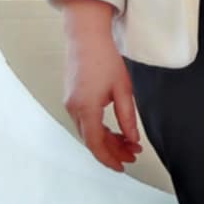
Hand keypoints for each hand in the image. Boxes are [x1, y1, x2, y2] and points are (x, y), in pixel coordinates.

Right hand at [61, 3, 140, 171]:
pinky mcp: (72, 99)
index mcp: (86, 108)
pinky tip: (116, 132)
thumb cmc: (104, 58)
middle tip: (133, 155)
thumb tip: (132, 139)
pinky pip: (85, 122)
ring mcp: (70, 104)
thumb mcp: (123, 89)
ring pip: (89, 132)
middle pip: (92, 141)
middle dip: (113, 151)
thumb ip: (127, 117)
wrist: (86, 37)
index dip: (110, 158)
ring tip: (129, 144)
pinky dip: (100, 130)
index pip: (96, 144)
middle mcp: (73, 109)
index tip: (123, 167)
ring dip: (108, 141)